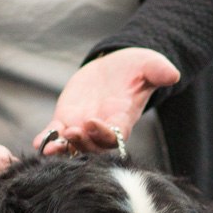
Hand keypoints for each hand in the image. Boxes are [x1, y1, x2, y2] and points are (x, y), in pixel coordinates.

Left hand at [34, 48, 179, 154]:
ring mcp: (82, 127)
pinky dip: (47, 140)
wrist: (113, 69)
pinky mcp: (66, 120)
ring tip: (52, 145)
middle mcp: (102, 129)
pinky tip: (39, 142)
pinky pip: (56, 135)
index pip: (114, 135)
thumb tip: (173, 73)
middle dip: (81, 142)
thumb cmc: (134, 69)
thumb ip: (158, 71)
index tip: (92, 123)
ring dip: (63, 147)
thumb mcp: (147, 65)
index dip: (103, 133)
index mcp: (121, 120)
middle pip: (92, 146)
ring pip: (73, 145)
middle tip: (71, 132)